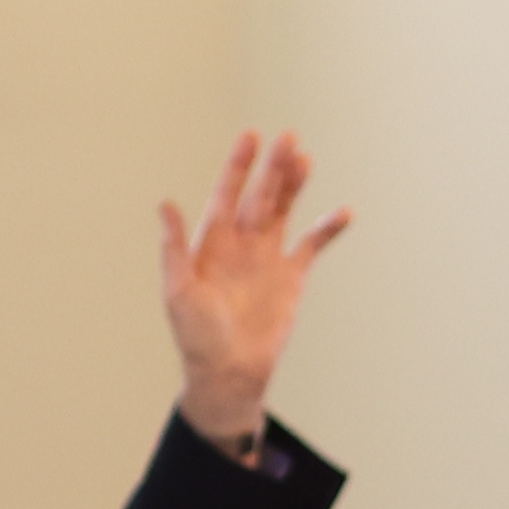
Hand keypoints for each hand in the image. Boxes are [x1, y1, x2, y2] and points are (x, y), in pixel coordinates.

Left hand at [159, 132, 352, 451]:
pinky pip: (312, 246)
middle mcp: (241, 243)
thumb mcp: (178, 290)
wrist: (229, 372)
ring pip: (284, 210)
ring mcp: (268, 258)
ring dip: (294, 185)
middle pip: (260, 194)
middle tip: (289, 138)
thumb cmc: (196, 335)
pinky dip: (327, 229)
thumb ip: (174, 246)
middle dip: (273, 167)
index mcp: (213, 241)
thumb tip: (165, 203)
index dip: (238, 165)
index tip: (251, 136)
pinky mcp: (291, 278)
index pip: (227, 192)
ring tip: (305, 158)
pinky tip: (344, 212)